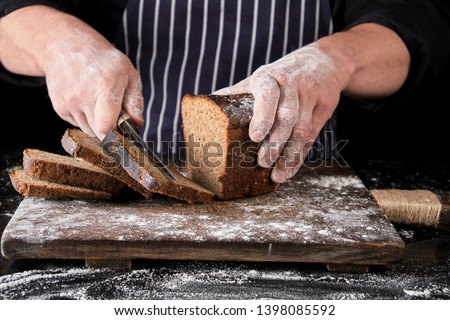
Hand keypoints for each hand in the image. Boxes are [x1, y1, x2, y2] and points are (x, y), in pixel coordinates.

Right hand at [0, 6, 143, 139]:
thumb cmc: (102, 59)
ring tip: (99, 102)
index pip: (106, 127)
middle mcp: (83, 95)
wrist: (65, 45)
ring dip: (97, 123)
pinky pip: (77, 123)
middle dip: (110, 128)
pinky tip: (85, 100)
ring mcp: (68, 101)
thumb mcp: (128, 73)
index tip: (123, 131)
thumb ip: (135, 101)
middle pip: (98, 132)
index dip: (116, 134)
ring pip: (88, 129)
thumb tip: (137, 124)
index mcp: (105, 85)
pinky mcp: (59, 106)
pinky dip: (84, 118)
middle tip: (114, 112)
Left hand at [215, 43, 344, 182]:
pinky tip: (288, 171)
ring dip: (289, 155)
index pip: (267, 95)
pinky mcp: (324, 108)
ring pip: (301, 130)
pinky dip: (299, 157)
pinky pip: (311, 136)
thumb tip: (204, 106)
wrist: (323, 61)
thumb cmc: (281, 75)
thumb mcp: (259, 78)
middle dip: (275, 142)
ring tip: (276, 174)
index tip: (255, 136)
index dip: (262, 116)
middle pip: (286, 117)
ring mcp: (310, 97)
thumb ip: (237, 94)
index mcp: (269, 78)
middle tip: (262, 162)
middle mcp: (291, 85)